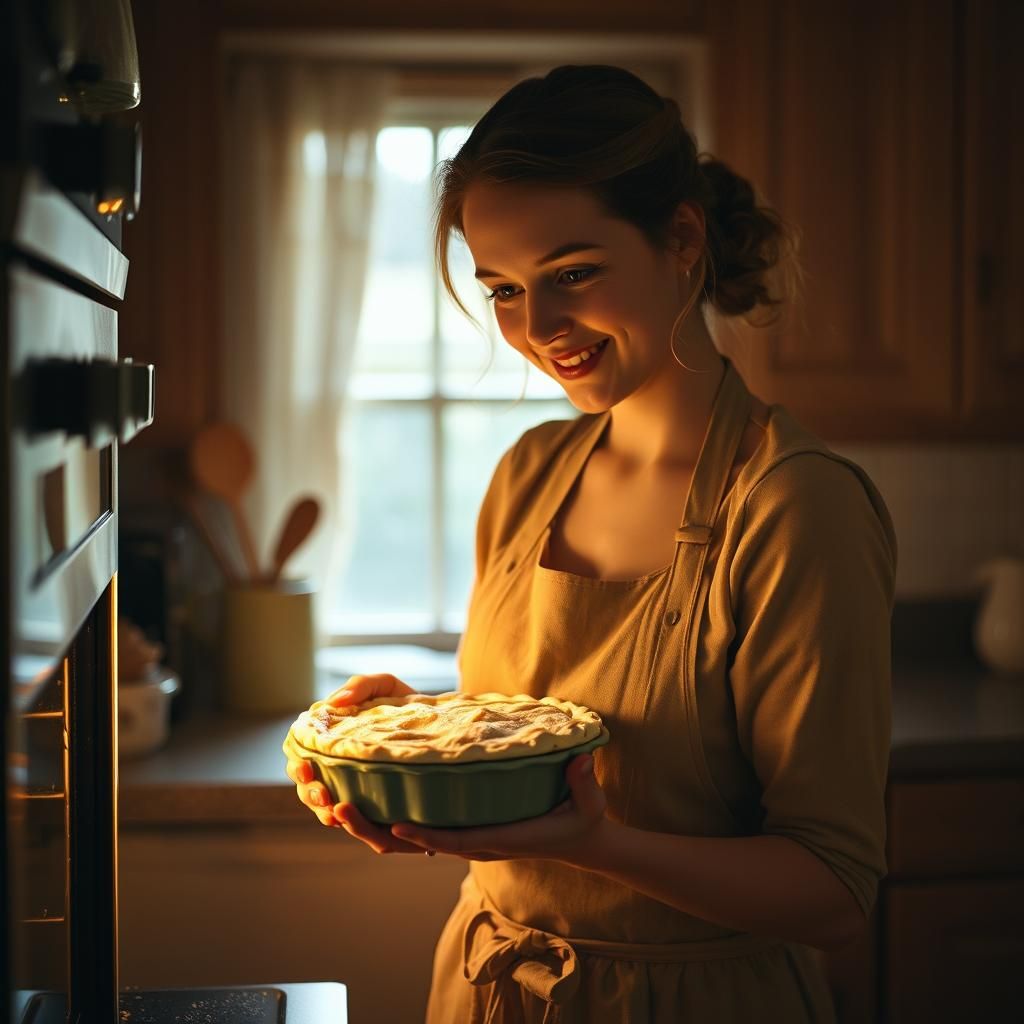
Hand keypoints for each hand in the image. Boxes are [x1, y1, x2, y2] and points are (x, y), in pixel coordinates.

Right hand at [285, 672, 419, 830]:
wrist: (443, 723)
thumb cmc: (405, 703)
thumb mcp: (385, 686)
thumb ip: (361, 686)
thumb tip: (333, 702)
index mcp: (330, 738)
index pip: (300, 754)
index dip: (297, 764)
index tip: (306, 768)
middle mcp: (335, 764)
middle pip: (306, 784)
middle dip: (309, 792)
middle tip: (323, 794)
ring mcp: (351, 784)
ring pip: (323, 806)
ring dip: (323, 811)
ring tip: (335, 811)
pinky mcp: (371, 803)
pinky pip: (354, 820)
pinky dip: (347, 822)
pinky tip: (347, 822)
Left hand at [335, 751, 607, 863]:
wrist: (581, 840)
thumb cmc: (582, 819)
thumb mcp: (588, 802)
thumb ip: (584, 782)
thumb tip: (580, 760)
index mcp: (502, 838)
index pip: (458, 840)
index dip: (426, 835)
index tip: (395, 824)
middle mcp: (479, 842)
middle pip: (424, 844)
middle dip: (381, 832)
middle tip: (342, 809)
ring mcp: (471, 838)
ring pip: (417, 840)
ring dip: (378, 827)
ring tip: (340, 804)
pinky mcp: (468, 830)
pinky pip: (427, 829)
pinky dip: (398, 822)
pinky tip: (373, 802)